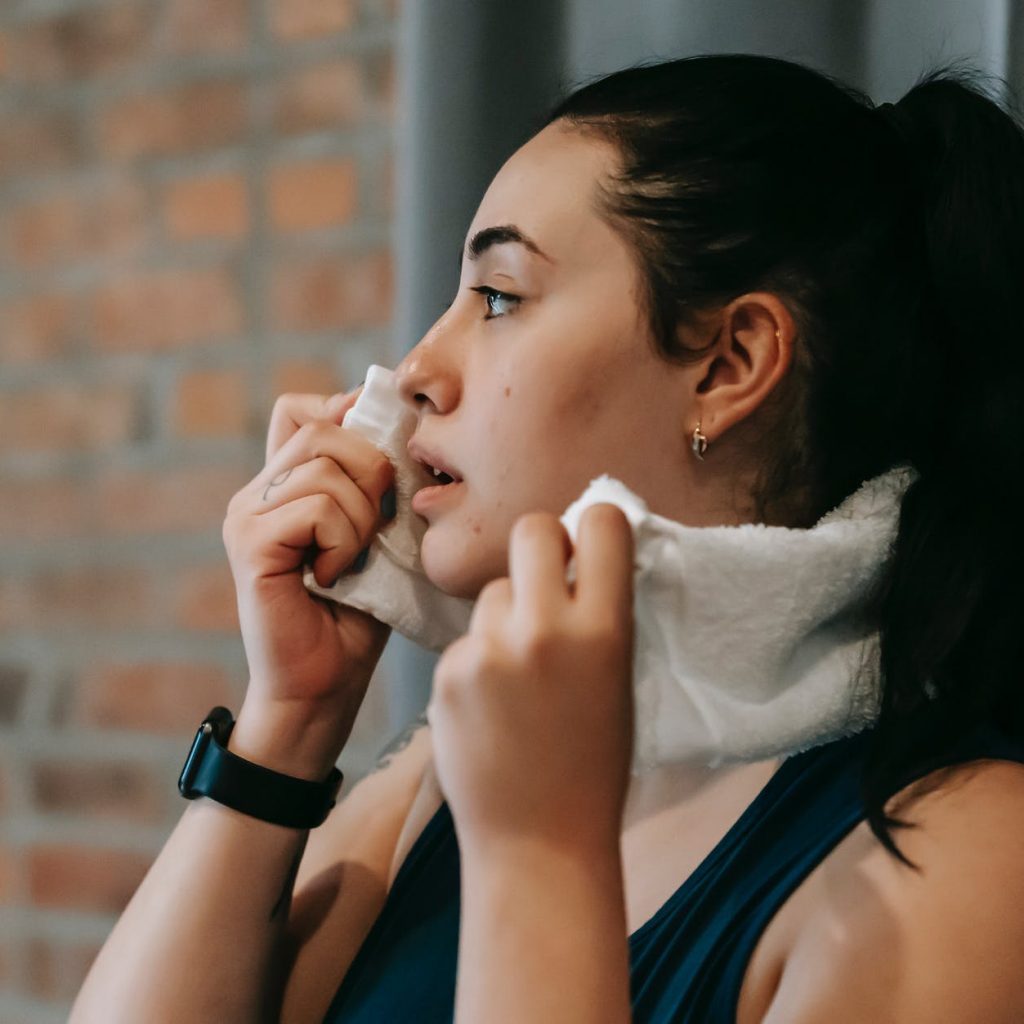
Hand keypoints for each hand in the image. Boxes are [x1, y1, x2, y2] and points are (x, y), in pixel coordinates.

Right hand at [221, 387, 395, 770]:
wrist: (323, 686)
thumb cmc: (357, 615)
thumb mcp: (376, 535)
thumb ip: (373, 484)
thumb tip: (390, 420)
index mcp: (282, 485)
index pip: (303, 409)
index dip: (348, 420)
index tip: (381, 469)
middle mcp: (256, 492)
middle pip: (322, 428)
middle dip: (371, 472)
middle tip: (374, 529)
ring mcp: (246, 515)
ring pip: (325, 466)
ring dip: (362, 515)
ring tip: (353, 560)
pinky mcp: (250, 544)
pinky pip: (316, 508)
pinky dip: (343, 541)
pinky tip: (333, 576)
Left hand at [427, 504, 635, 859]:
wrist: (539, 841)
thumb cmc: (592, 764)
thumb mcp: (618, 679)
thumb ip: (600, 614)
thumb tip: (580, 555)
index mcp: (604, 630)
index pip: (601, 523)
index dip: (595, 527)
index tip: (589, 547)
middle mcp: (544, 629)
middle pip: (531, 529)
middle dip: (541, 547)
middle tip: (545, 583)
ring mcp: (489, 650)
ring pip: (493, 591)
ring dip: (505, 615)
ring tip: (517, 676)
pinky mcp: (447, 672)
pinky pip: (467, 638)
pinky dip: (478, 660)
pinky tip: (489, 706)